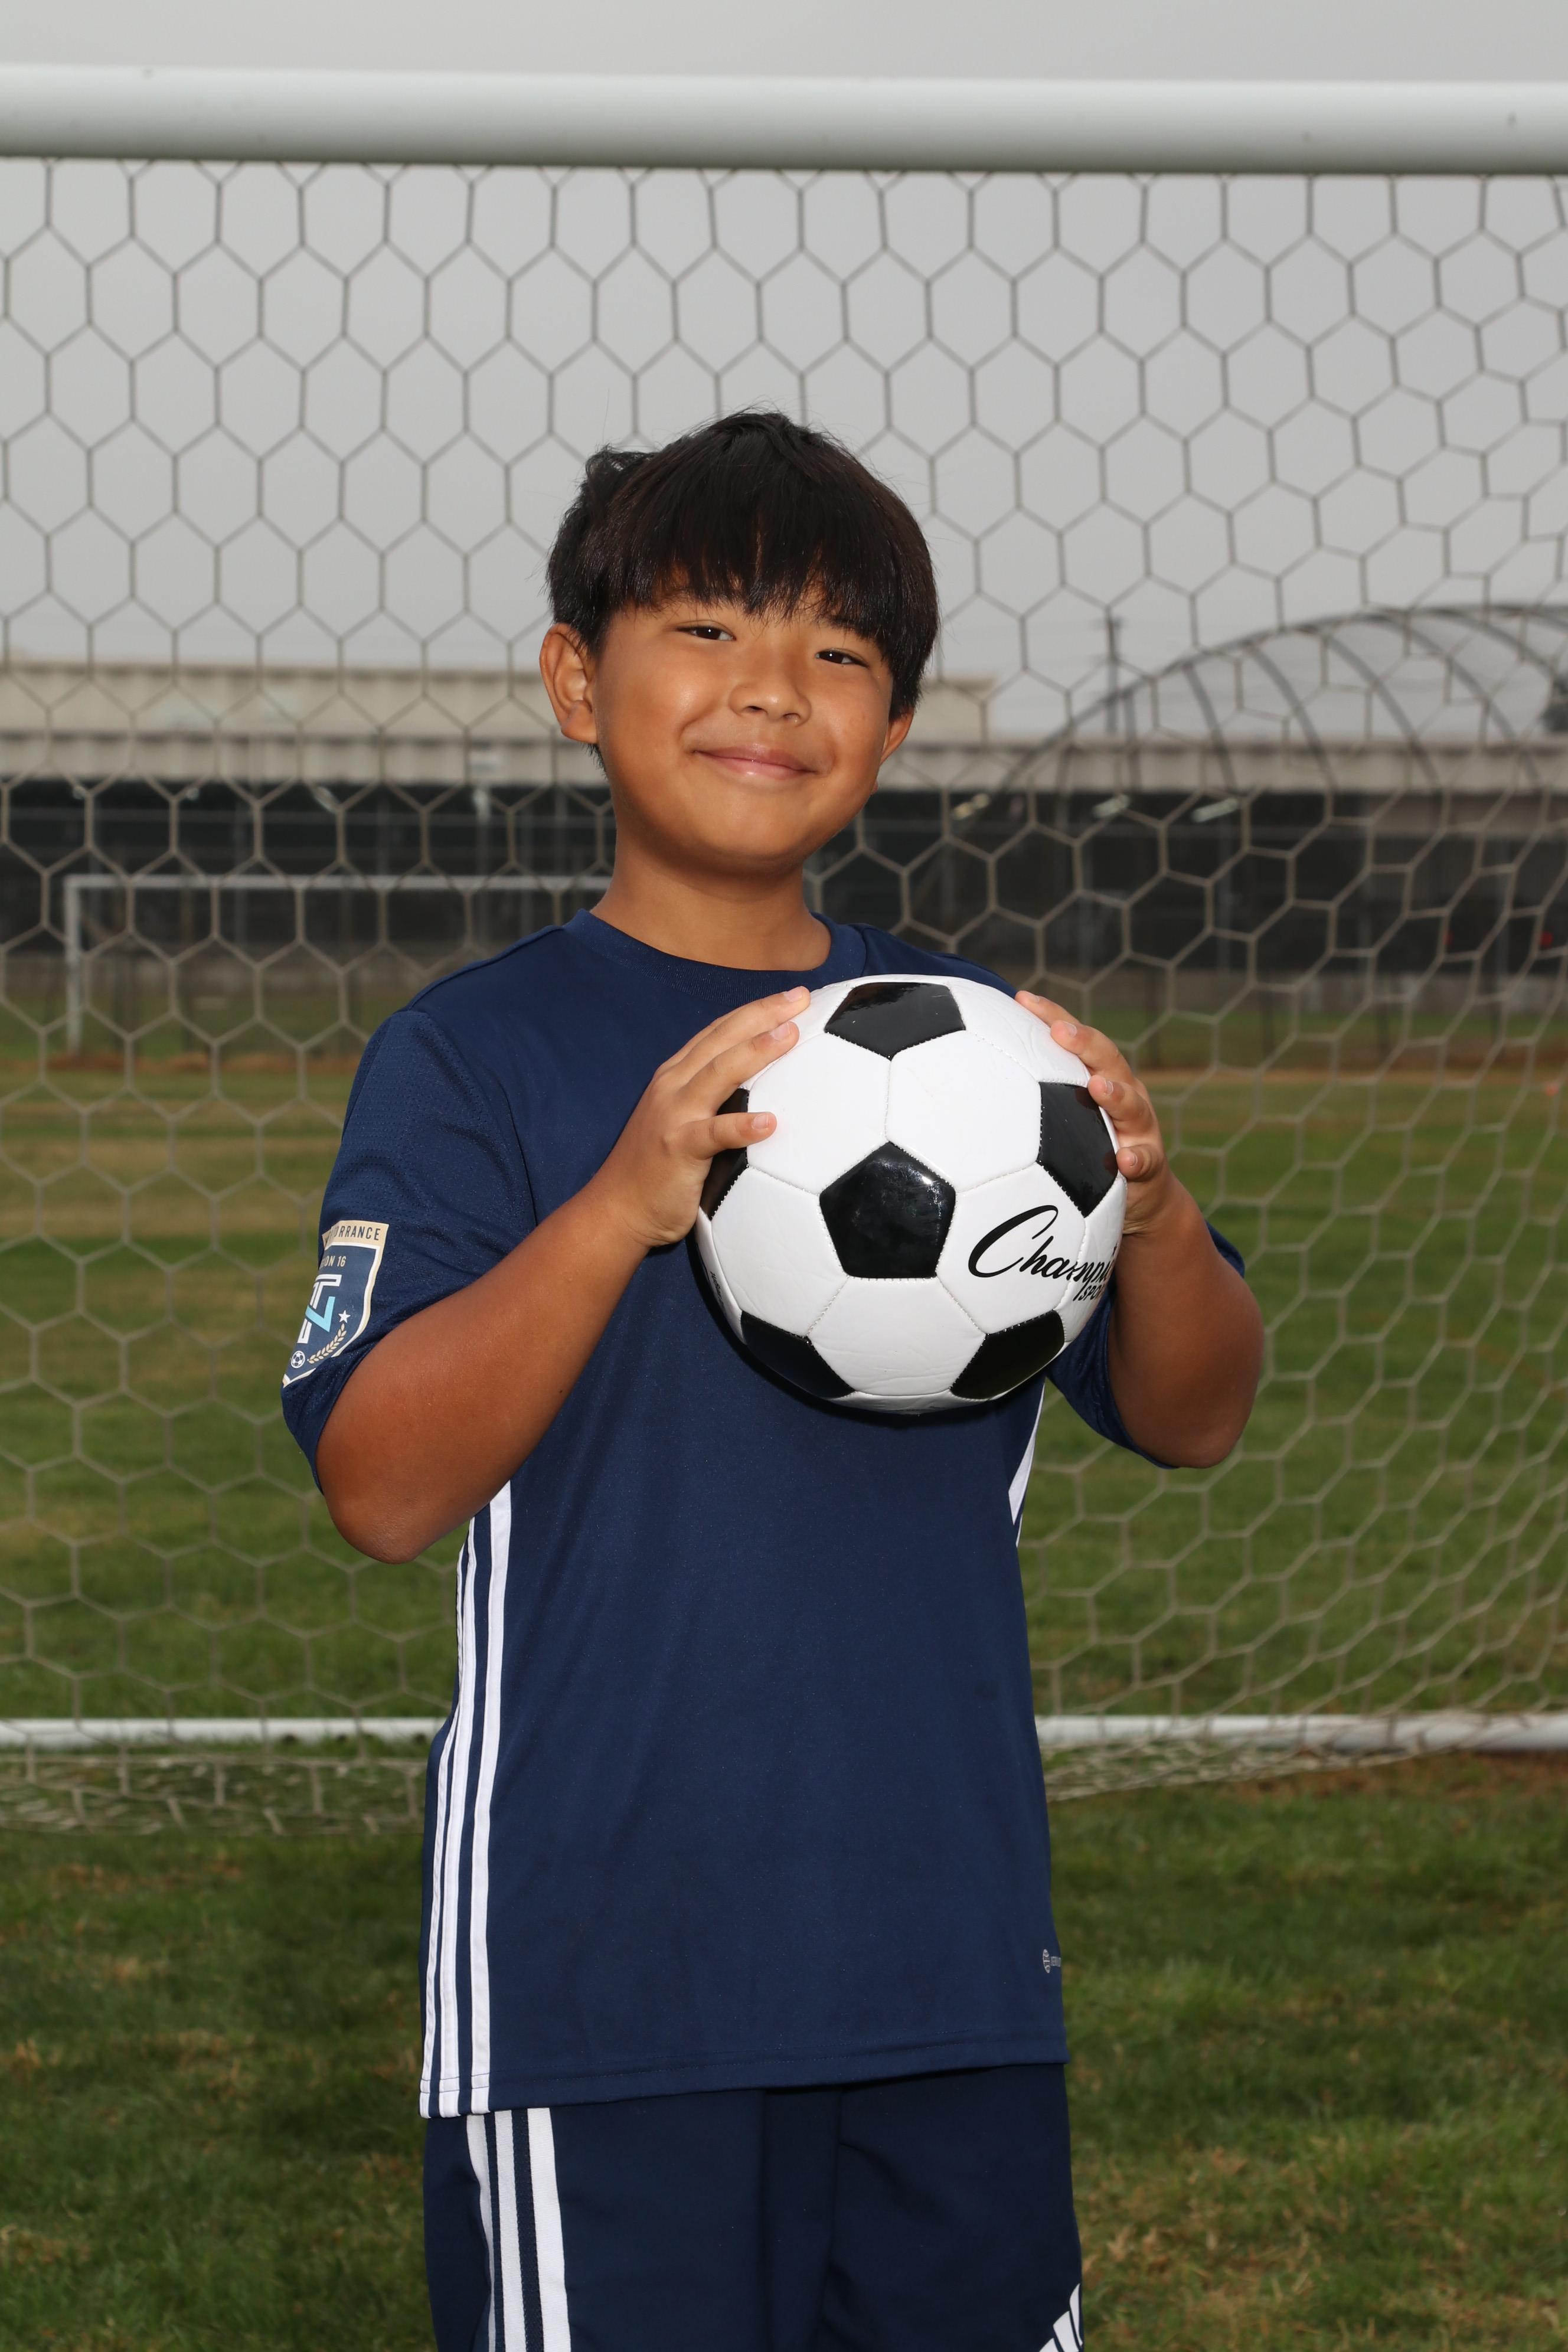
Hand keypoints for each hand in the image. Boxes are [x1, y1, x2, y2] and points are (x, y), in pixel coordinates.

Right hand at [589, 988, 807, 1250]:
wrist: (616, 1209)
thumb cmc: (656, 1169)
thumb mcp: (680, 1120)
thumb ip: (711, 1101)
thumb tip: (761, 1093)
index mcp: (676, 1075)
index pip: (719, 1032)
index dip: (754, 1010)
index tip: (792, 996)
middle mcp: (673, 1086)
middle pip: (722, 1040)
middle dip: (762, 1014)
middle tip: (801, 999)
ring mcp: (674, 1115)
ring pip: (718, 1073)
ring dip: (756, 1051)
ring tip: (790, 1035)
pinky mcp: (678, 1149)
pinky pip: (714, 1134)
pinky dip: (742, 1126)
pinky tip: (771, 1123)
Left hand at [1016, 993, 1174, 1236]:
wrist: (1139, 1195)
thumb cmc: (1090, 1149)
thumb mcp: (1062, 1121)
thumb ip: (1029, 1098)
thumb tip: (964, 1080)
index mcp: (1097, 1077)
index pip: (1075, 1040)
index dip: (1052, 1016)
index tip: (1022, 999)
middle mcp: (1123, 1094)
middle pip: (1107, 1060)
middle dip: (1085, 1043)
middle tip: (1061, 1031)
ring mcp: (1138, 1127)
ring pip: (1132, 1105)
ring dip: (1116, 1094)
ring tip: (1099, 1087)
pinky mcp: (1147, 1163)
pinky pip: (1144, 1160)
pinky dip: (1136, 1157)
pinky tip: (1123, 1159)